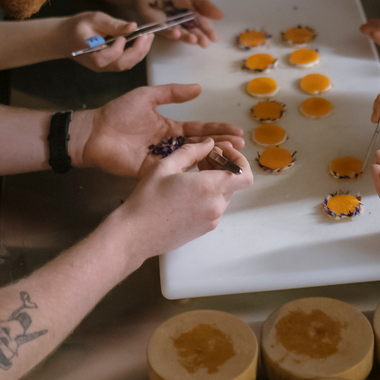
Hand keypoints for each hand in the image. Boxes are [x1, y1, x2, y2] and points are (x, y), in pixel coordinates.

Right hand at [66, 11, 154, 71]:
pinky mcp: (109, 65)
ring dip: (140, 52)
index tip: (125, 36)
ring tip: (148, 37)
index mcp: (89, 53)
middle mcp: (97, 64)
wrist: (65, 38)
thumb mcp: (94, 19)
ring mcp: (104, 67)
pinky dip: (136, 53)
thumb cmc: (78, 26)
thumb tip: (133, 26)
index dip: (117, 49)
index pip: (105, 57)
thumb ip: (113, 24)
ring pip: (125, 65)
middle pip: (120, 64)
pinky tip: (143, 41)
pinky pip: (125, 63)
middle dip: (137, 51)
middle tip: (147, 36)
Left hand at [74, 84, 244, 176]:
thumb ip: (172, 93)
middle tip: (240, 147)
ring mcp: (162, 160)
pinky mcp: (152, 172)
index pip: (200, 129)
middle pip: (201, 147)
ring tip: (230, 158)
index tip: (236, 131)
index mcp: (170, 128)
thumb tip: (199, 88)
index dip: (218, 130)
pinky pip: (176, 173)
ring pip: (192, 161)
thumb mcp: (147, 96)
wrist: (93, 132)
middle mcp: (170, 145)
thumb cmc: (117, 113)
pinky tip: (207, 172)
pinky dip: (192, 172)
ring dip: (211, 160)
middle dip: (221, 146)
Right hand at [114, 139, 253, 262]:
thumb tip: (209, 143)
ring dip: (213, 182)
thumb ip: (191, 151)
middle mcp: (216, 206)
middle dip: (222, 168)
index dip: (239, 160)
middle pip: (233, 183)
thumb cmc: (147, 199)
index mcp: (210, 188)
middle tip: (201, 160)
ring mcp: (211, 220)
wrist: (135, 235)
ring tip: (189, 176)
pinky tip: (185, 193)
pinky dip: (206, 196)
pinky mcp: (204, 230)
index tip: (222, 153)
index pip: (245, 174)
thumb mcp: (165, 167)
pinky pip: (213, 208)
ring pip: (222, 195)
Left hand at [137, 0, 223, 46]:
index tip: (214, 38)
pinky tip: (177, 33)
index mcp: (196, 15)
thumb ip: (205, 5)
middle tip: (205, 43)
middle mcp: (186, 24)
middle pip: (194, 32)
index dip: (209, 32)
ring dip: (188, 38)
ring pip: (182, 34)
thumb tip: (220, 16)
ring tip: (194, 40)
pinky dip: (171, 33)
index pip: (204, 24)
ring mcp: (173, 27)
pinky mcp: (160, 28)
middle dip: (200, 38)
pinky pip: (166, 32)